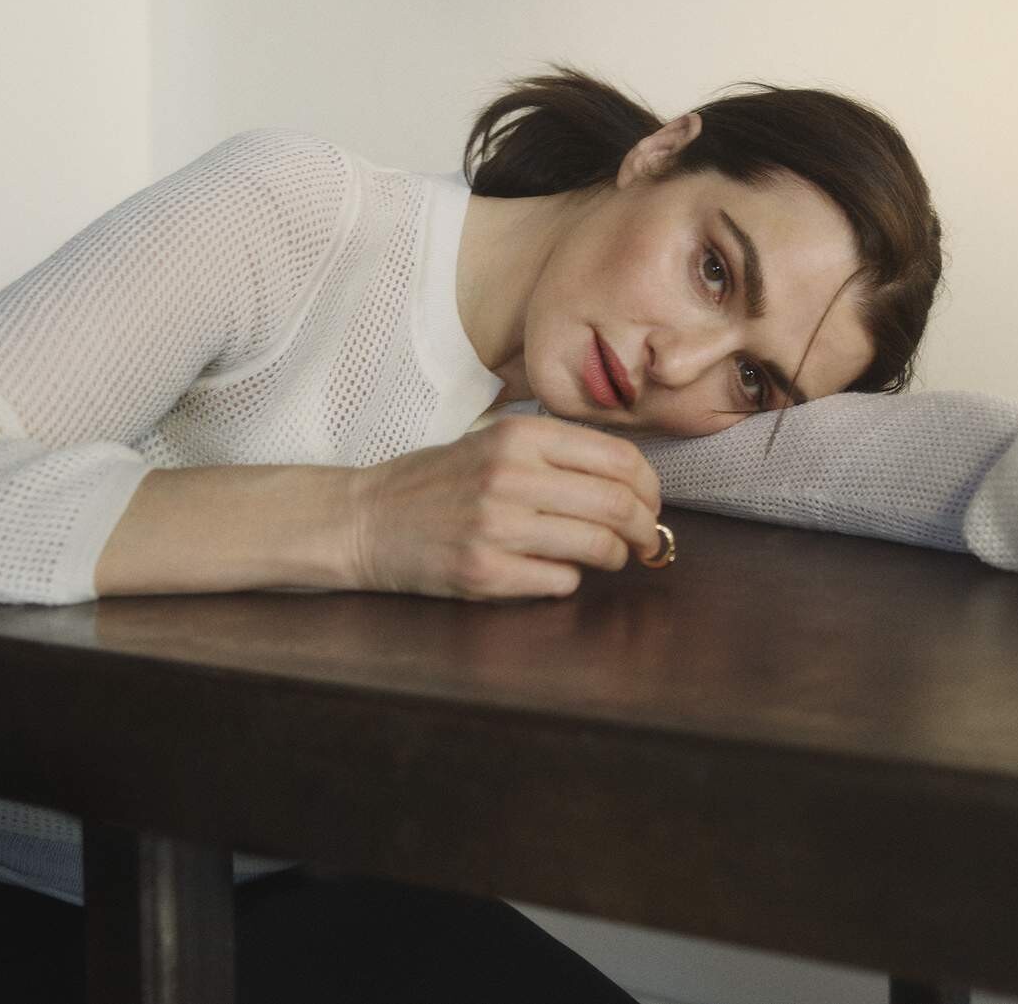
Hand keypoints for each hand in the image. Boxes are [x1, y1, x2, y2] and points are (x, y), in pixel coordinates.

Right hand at [348, 416, 664, 600]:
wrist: (366, 520)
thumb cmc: (439, 482)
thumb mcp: (495, 442)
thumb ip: (557, 454)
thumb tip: (632, 482)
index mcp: (521, 436)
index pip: (619, 458)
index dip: (650, 487)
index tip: (651, 503)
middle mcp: (511, 475)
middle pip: (617, 504)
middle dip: (645, 528)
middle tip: (647, 540)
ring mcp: (496, 526)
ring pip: (596, 546)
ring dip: (615, 556)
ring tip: (609, 556)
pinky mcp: (483, 572)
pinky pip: (559, 581)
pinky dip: (569, 580)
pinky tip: (553, 571)